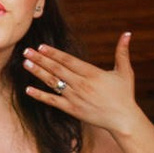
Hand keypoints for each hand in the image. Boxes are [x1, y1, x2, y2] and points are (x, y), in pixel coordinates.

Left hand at [21, 34, 142, 132]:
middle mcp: (81, 84)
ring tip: (26, 64)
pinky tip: (28, 89)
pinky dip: (40, 95)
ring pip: (53, 83)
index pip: (68, 60)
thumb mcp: (125, 72)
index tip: (41, 47)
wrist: (122, 119)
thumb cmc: (124, 94)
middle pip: (57, 69)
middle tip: (27, 51)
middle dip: (41, 59)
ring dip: (38, 73)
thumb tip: (128, 33)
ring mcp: (75, 97)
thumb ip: (122, 52)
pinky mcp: (71, 109)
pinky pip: (52, 101)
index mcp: (92, 73)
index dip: (54, 53)